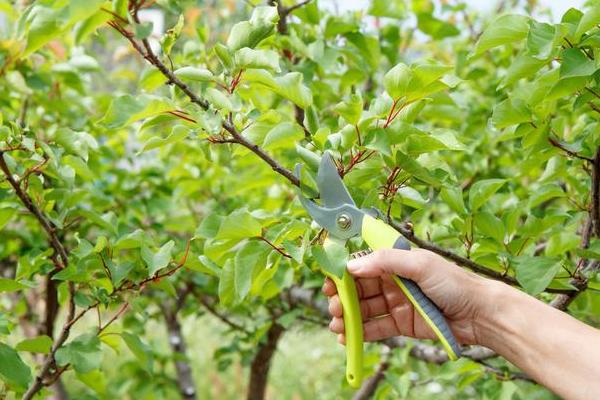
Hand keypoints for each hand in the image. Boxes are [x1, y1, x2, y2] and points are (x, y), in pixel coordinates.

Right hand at [322, 248, 497, 345]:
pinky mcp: (402, 324)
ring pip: (364, 309)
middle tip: (333, 308)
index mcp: (396, 262)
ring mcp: (396, 304)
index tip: (330, 283)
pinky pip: (376, 328)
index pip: (362, 265)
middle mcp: (393, 282)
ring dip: (348, 317)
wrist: (480, 314)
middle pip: (359, 289)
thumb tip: (353, 266)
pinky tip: (347, 338)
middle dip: (342, 298)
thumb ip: (386, 262)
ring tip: (336, 325)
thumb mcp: (421, 264)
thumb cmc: (455, 283)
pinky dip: (360, 333)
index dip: (344, 274)